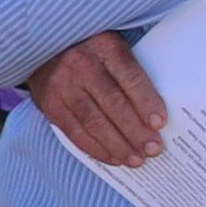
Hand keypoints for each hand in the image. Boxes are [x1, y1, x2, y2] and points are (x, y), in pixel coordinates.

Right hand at [32, 27, 166, 166]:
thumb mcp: (115, 48)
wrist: (44, 47)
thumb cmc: (93, 52)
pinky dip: (96, 149)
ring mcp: (62, 86)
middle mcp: (81, 65)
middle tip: (154, 149)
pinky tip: (114, 158)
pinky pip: (75, 132)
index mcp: (104, 46)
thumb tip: (160, 111)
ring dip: (118, 145)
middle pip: (112, 102)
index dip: (145, 100)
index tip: (160, 123)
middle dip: (135, 130)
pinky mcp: (50, 105)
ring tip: (137, 159)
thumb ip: (134, 70)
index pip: (129, 76)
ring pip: (93, 121)